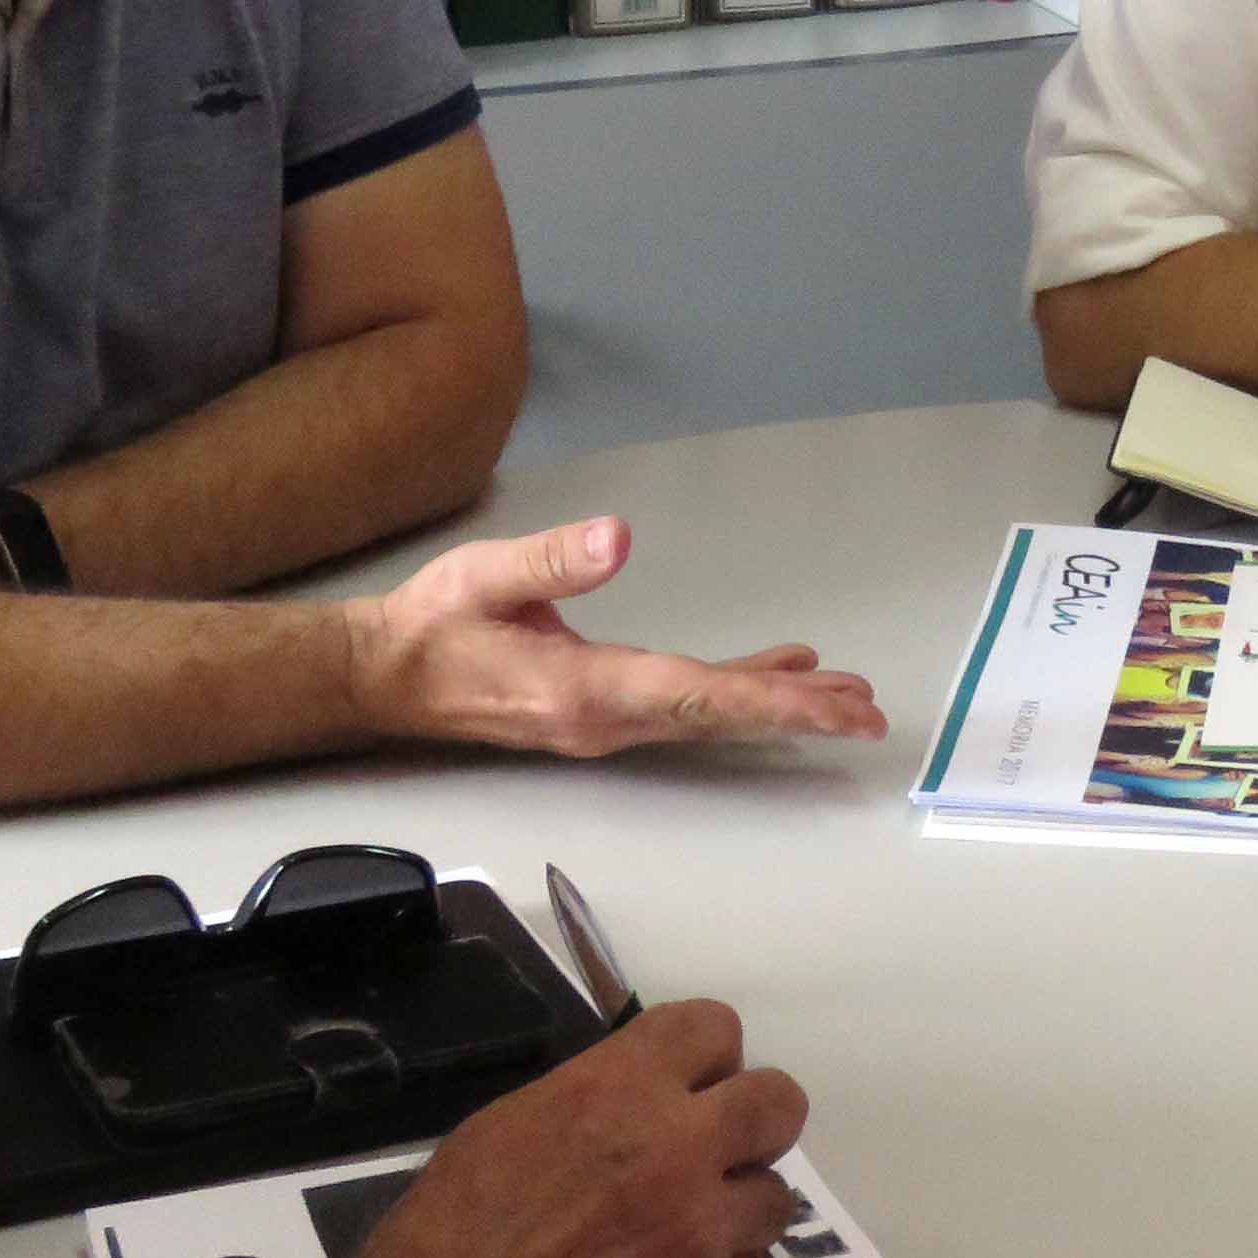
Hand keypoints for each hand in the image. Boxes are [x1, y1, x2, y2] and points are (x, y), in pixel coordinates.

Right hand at [326, 999, 809, 1257]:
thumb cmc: (440, 1250)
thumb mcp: (501, 1136)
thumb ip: (588, 1108)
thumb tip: (634, 1106)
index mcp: (615, 1093)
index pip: (713, 1029)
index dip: (707, 1058)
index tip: (690, 1088)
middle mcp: (678, 1150)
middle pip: (780, 1104)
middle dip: (754, 1126)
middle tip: (713, 1158)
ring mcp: (705, 1233)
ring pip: (774, 1200)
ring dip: (734, 1216)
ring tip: (676, 1246)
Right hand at [346, 517, 886, 756]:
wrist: (389, 678)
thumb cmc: (434, 626)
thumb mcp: (483, 578)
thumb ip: (551, 561)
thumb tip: (617, 537)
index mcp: (585, 689)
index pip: (696, 694)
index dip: (771, 700)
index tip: (831, 709)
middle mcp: (607, 718)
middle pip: (720, 715)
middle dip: (798, 714)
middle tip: (868, 714)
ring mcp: (609, 720)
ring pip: (711, 713)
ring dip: (779, 705)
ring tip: (847, 697)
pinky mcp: (606, 708)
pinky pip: (688, 702)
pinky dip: (740, 688)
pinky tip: (782, 671)